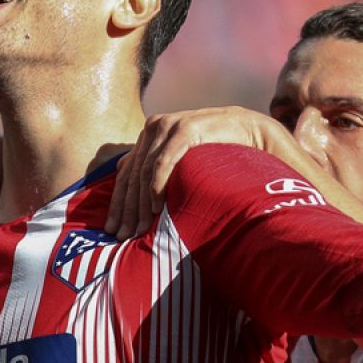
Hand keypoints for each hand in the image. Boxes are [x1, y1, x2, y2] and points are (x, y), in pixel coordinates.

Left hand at [105, 107, 286, 237]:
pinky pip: (164, 161)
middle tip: (122, 236)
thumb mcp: (181, 160)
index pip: (126, 174)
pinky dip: (157, 185)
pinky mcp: (185, 129)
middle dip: (126, 209)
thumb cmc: (217, 151)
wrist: (251, 131)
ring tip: (139, 228)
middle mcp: (153, 128)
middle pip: (132, 175)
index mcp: (149, 136)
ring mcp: (168, 126)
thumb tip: (126, 179)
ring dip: (140, 204)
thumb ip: (155, 166)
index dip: (117, 204)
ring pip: (144, 171)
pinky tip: (154, 206)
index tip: (111, 230)